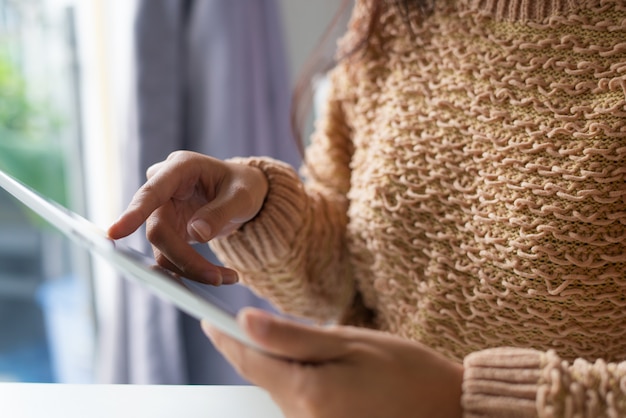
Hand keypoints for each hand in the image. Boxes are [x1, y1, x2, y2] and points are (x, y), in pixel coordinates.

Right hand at [107, 151, 267, 284]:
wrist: (245, 192)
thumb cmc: (244, 185)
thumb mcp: (242, 195)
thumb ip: (220, 211)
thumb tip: (196, 234)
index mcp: (181, 168)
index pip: (152, 192)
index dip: (134, 213)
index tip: (115, 233)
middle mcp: (165, 188)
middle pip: (158, 230)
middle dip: (184, 259)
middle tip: (217, 278)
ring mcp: (163, 210)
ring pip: (163, 249)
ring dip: (192, 269)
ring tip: (227, 277)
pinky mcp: (169, 230)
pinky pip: (171, 256)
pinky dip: (193, 270)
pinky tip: (219, 275)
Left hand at [203, 309, 463, 417]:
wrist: (445, 410)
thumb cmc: (403, 370)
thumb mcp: (349, 343)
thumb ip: (292, 336)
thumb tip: (245, 321)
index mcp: (305, 393)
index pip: (248, 360)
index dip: (224, 337)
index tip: (206, 318)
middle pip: (262, 376)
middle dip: (251, 348)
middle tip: (237, 319)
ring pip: (280, 388)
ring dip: (278, 363)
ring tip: (290, 340)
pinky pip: (299, 400)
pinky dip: (297, 378)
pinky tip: (315, 365)